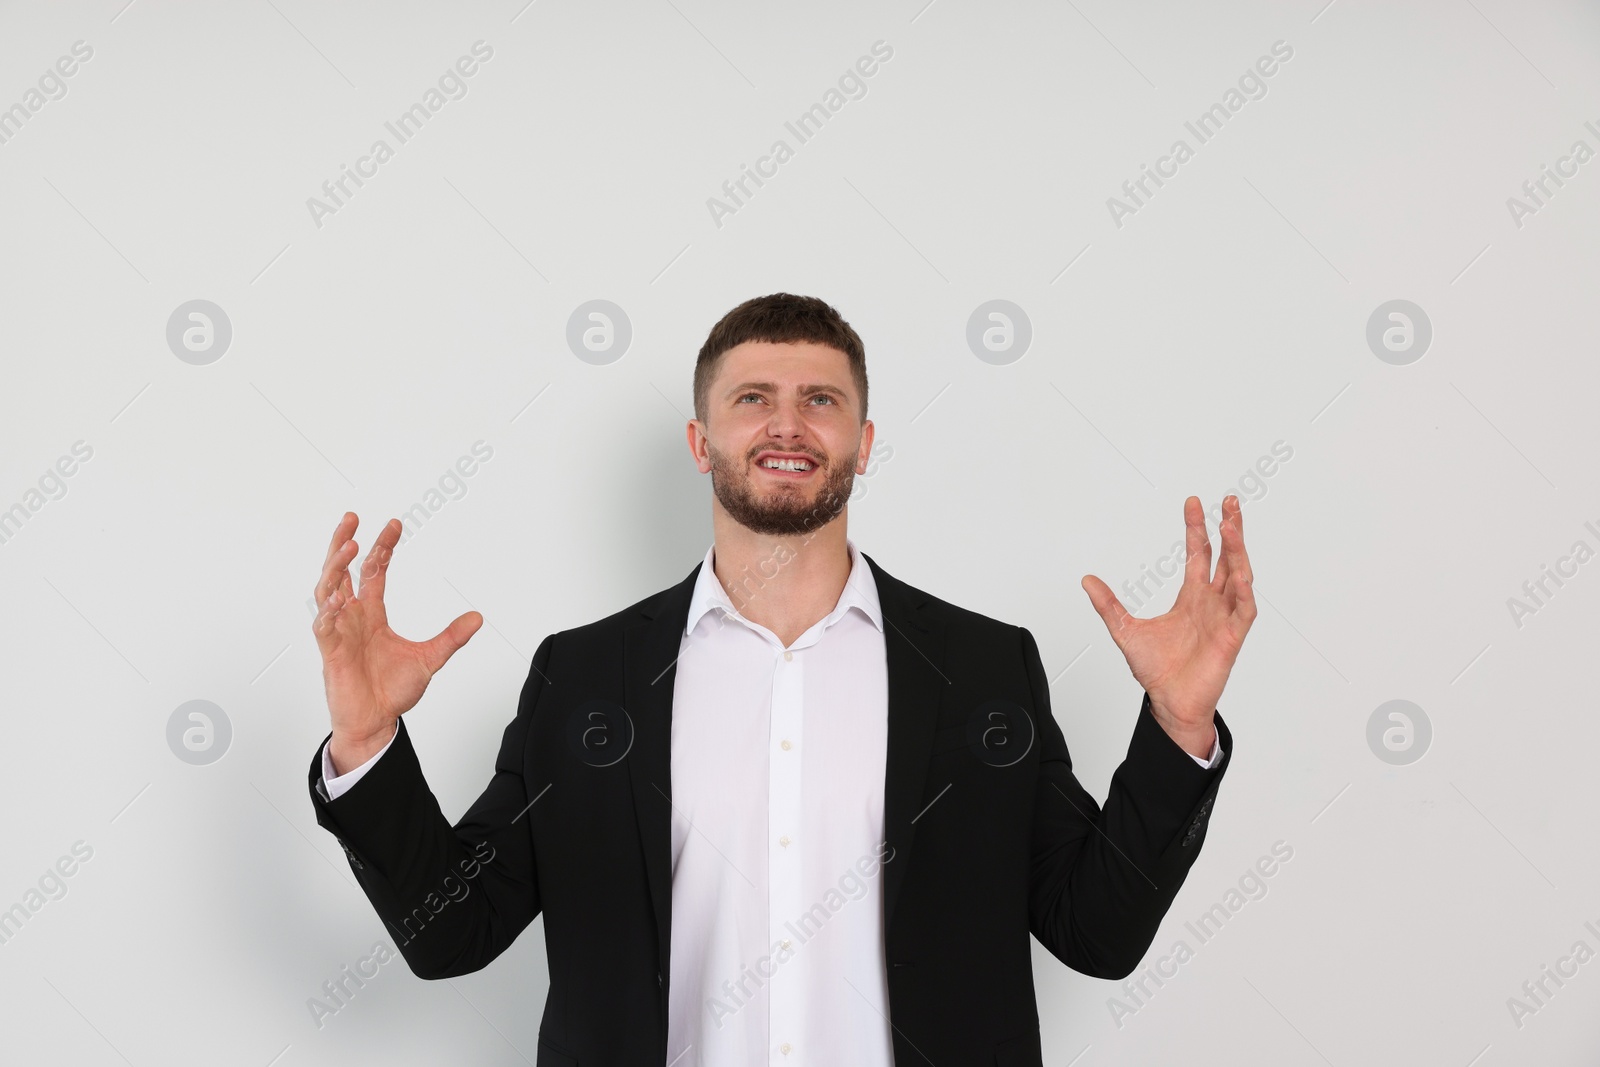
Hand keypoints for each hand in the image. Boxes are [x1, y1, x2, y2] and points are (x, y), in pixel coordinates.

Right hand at [312, 513, 482, 774]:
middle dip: (344, 543)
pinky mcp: (330, 653)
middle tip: (353, 516)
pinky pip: (324, 626)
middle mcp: (351, 618)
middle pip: (341, 571)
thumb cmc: (392, 691)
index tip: (395, 524)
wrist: (376, 722)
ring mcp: (338, 633)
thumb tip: (478, 617)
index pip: (373, 572)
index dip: (382, 547)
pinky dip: (328, 610)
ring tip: (349, 545)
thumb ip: (451, 637)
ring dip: (335, 567)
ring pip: (327, 590)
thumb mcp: (430, 658)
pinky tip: (338, 596)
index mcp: (371, 614)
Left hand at [1080, 495, 1256, 758]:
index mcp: (1192, 597)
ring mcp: (1225, 618)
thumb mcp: (1125, 630)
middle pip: (1226, 557)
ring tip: (1231, 527)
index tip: (1194, 502)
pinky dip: (1243, 591)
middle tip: (1230, 501)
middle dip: (1229, 529)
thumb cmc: (1157, 670)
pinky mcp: (1232, 637)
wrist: (1169, 703)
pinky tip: (1240, 574)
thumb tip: (1087, 580)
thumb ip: (1108, 605)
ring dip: (1238, 552)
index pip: (1199, 554)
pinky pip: (1244, 609)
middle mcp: (1212, 602)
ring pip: (1239, 576)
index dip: (1197, 528)